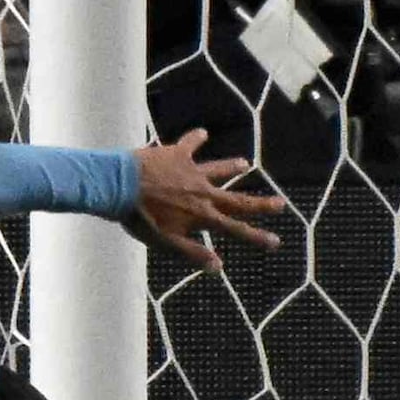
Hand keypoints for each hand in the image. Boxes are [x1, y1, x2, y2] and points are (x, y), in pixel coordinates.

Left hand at [126, 129, 288, 270]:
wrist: (119, 186)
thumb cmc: (140, 218)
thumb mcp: (166, 242)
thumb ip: (193, 253)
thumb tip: (218, 267)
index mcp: (201, 215)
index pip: (235, 228)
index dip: (256, 236)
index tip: (276, 241)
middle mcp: (203, 192)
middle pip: (237, 199)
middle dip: (260, 203)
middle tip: (280, 202)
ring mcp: (192, 171)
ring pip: (218, 169)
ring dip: (232, 166)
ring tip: (245, 163)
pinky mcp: (177, 154)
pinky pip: (190, 144)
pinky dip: (196, 138)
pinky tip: (203, 133)